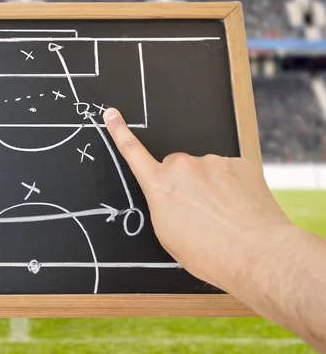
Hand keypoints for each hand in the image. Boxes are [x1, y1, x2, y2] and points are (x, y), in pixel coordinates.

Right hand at [102, 108, 294, 292]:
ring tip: (223, 215)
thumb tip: (169, 194)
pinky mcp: (239, 164)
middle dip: (184, 183)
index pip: (133, 152)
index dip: (119, 131)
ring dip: (210, 187)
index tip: (111, 114)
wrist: (256, 254)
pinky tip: (238, 208)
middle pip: (177, 167)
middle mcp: (183, 167)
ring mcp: (213, 162)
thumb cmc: (209, 253)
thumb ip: (161, 204)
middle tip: (199, 212)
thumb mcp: (168, 235)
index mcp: (159, 185)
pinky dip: (232, 187)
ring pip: (205, 170)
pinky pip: (229, 172)